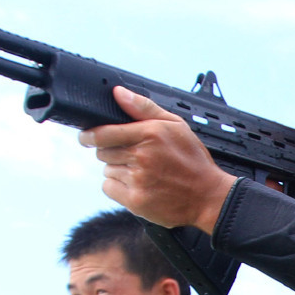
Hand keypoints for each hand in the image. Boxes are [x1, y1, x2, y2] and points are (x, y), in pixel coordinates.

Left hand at [81, 87, 238, 232]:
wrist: (208, 197)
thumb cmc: (193, 161)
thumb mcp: (176, 125)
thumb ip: (144, 108)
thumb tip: (118, 93)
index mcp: (150, 134)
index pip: (104, 132)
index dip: (90, 134)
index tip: (85, 137)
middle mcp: (142, 156)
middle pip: (103, 151)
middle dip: (112, 152)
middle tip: (133, 158)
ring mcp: (138, 179)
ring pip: (107, 170)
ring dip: (118, 171)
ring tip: (141, 173)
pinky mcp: (136, 200)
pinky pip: (109, 188)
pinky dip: (118, 188)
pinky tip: (137, 186)